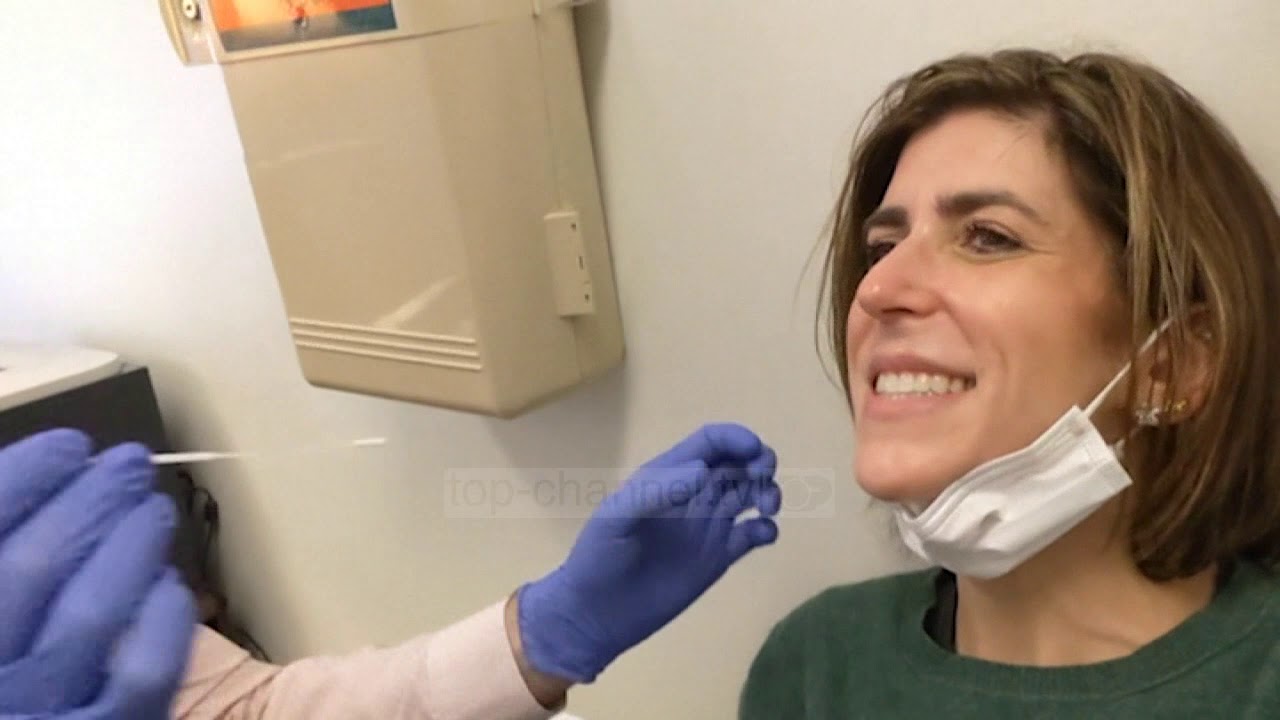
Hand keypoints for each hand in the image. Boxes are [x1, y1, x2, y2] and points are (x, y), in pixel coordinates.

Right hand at [0, 430, 195, 718]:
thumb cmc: (24, 657)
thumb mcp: (6, 600)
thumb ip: (9, 544)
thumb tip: (40, 481)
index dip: (23, 478)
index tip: (67, 448)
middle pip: (30, 566)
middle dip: (89, 500)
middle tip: (128, 466)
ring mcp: (43, 711)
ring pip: (90, 612)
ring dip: (132, 543)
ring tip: (153, 510)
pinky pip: (143, 671)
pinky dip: (164, 616)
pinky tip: (171, 587)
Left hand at [516, 423, 781, 682]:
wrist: (596, 614)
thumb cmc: (598, 558)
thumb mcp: (615, 518)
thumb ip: (656, 491)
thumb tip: (703, 471)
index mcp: (668, 475)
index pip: (710, 443)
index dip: (736, 438)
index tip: (755, 452)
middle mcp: (693, 495)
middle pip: (738, 463)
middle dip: (760, 460)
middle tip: (763, 475)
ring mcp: (708, 526)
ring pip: (751, 494)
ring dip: (769, 491)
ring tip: (767, 509)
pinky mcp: (718, 558)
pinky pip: (753, 534)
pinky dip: (767, 529)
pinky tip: (761, 534)